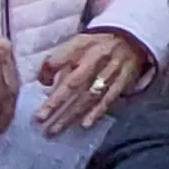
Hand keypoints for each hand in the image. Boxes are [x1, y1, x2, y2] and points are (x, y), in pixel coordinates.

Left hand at [32, 28, 151, 134]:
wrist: (131, 38)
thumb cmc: (97, 44)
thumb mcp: (77, 42)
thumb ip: (59, 59)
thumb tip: (43, 81)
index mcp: (83, 47)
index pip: (62, 65)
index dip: (50, 84)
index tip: (37, 102)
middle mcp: (97, 60)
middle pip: (74, 85)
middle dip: (56, 105)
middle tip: (40, 122)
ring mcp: (112, 72)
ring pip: (89, 96)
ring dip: (72, 114)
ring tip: (55, 130)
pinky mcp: (124, 81)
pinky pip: (109, 99)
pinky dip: (97, 112)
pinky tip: (85, 125)